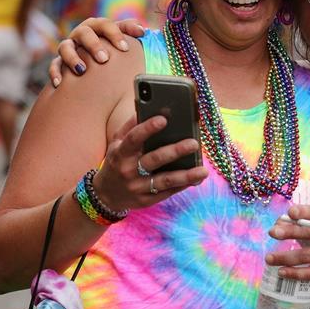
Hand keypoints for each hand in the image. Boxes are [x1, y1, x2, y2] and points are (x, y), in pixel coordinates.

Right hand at [49, 18, 144, 86]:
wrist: (92, 67)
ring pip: (65, 47)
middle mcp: (82, 34)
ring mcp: (69, 47)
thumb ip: (130, 33)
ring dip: (73, 57)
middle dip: (94, 45)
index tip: (125, 48)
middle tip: (105, 59)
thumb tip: (144, 31)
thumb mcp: (120, 41)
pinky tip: (60, 83)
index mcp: (98, 27)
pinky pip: (54, 65)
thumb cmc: (112, 51)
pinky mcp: (59, 62)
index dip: (115, 34)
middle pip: (85, 33)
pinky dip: (56, 72)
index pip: (106, 25)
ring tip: (82, 70)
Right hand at [92, 114, 207, 211]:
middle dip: (175, 151)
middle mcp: (128, 171)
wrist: (105, 195)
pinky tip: (197, 178)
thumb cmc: (116, 162)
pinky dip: (184, 185)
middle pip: (154, 160)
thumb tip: (147, 107)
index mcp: (120, 153)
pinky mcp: (146, 200)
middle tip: (194, 143)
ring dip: (186, 175)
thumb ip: (130, 126)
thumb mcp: (116, 143)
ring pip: (164, 181)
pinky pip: (168, 192)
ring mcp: (137, 188)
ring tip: (203, 170)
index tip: (163, 119)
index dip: (147, 128)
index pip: (133, 139)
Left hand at [266, 205, 309, 282]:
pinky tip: (281, 272)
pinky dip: (295, 273)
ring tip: (269, 258)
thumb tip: (277, 225)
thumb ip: (296, 224)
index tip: (290, 212)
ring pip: (307, 256)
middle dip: (290, 232)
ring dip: (286, 257)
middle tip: (272, 232)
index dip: (303, 212)